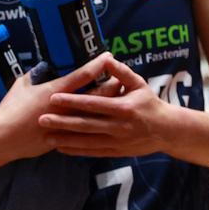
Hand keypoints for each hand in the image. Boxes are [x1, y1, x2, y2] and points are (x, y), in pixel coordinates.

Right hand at [0, 53, 115, 161]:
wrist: (4, 138)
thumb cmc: (10, 109)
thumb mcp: (22, 85)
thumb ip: (36, 76)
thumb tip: (44, 69)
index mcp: (55, 91)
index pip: (82, 75)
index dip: (97, 65)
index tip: (108, 56)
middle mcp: (66, 107)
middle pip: (97, 95)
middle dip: (112, 86)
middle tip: (123, 79)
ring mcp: (68, 124)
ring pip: (97, 113)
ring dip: (110, 105)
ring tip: (122, 99)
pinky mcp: (67, 137)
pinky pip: (88, 131)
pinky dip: (100, 124)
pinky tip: (109, 121)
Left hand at [40, 55, 176, 157]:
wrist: (167, 130)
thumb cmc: (151, 104)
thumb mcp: (139, 84)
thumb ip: (121, 72)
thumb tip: (105, 57)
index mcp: (123, 108)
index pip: (93, 104)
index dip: (73, 101)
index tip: (54, 98)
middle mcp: (119, 126)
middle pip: (86, 124)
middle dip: (63, 122)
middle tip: (41, 119)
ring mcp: (117, 141)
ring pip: (87, 141)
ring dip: (66, 139)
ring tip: (46, 136)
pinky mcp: (117, 151)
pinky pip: (93, 152)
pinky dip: (77, 151)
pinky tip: (62, 148)